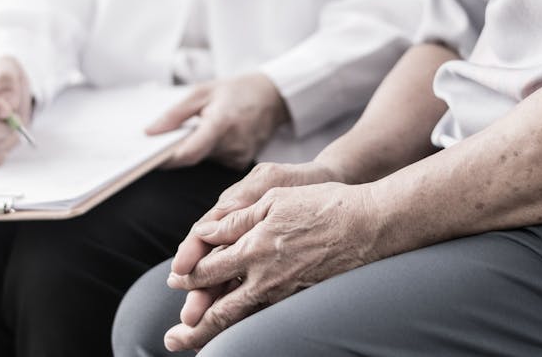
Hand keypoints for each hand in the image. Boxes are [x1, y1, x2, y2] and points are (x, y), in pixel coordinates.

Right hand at [0, 56, 31, 168]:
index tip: (8, 109)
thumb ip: (6, 78)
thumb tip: (7, 100)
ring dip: (5, 139)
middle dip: (1, 126)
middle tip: (17, 120)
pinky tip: (4, 139)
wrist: (1, 98)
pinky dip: (1, 152)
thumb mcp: (6, 67)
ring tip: (13, 127)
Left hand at [147, 73, 288, 169]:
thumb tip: (150, 132)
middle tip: (173, 134)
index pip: (189, 153)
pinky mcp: (242, 162)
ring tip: (203, 127)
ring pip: (203, 160)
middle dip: (178, 149)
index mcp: (222, 123)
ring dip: (196, 148)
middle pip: (193, 157)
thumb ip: (175, 114)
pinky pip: (215, 161)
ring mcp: (239, 156)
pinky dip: (209, 150)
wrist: (273, 97)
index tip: (150, 157)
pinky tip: (217, 135)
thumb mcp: (202, 92)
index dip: (167, 158)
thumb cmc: (237, 90)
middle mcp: (232, 144)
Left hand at [164, 182, 380, 350]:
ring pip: (241, 319)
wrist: (369, 225)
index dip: (188, 275)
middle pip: (220, 309)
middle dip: (193, 325)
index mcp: (253, 248)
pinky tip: (238, 330)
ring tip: (193, 343)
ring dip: (214, 333)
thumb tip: (204, 232)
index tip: (175, 278)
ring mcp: (284, 293)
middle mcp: (265, 278)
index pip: (209, 269)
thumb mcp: (273, 198)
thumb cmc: (323, 204)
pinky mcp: (302, 299)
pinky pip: (265, 318)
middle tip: (172, 339)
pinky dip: (245, 328)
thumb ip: (236, 219)